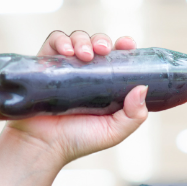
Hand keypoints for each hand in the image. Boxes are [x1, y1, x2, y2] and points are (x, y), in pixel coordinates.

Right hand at [0, 31, 147, 167]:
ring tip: (85, 54)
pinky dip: (60, 41)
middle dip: (102, 41)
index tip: (128, 44)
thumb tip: (142, 87)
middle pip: (97, 44)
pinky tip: (66, 51)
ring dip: (83, 40)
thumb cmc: (79, 141)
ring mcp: (65, 68)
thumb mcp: (114, 131)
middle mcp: (86, 73)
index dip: (124, 47)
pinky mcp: (45, 65)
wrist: (43, 146)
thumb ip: (134, 115)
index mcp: (106, 85)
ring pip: (77, 39)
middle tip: (103, 50)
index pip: (118, 58)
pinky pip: (53, 42)